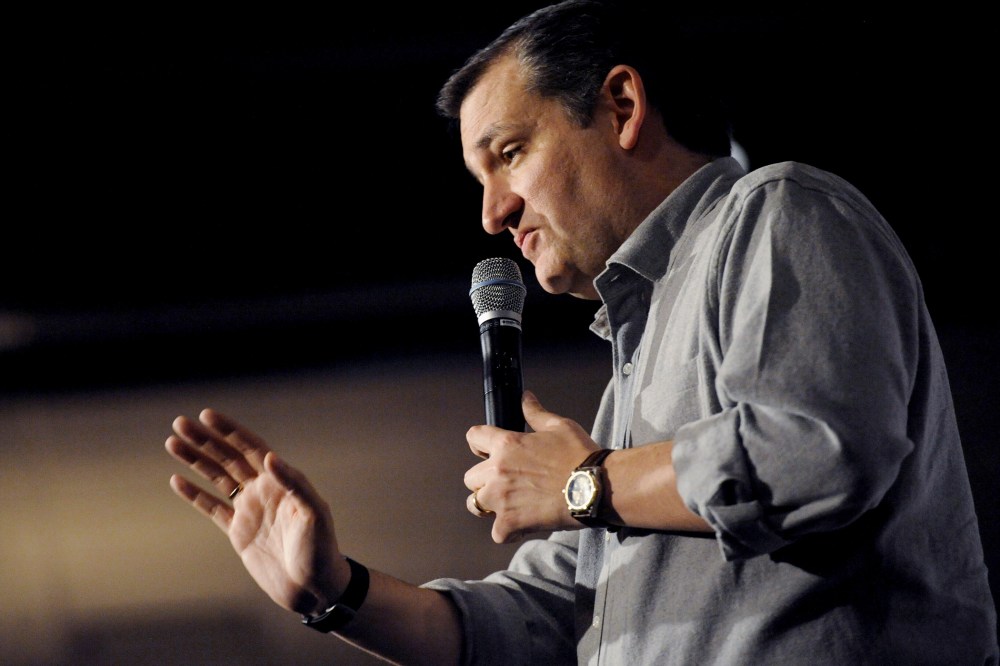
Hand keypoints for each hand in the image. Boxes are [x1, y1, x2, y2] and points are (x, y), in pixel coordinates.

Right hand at [165, 409, 348, 615]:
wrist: (313, 587)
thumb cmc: (321, 549)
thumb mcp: (314, 513)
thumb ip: (294, 483)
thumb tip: (271, 457)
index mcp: (282, 481)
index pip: (251, 448)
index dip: (229, 431)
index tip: (206, 415)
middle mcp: (264, 490)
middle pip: (228, 458)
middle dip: (205, 440)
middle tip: (179, 423)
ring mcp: (250, 510)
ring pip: (217, 479)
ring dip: (195, 460)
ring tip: (172, 442)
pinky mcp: (239, 532)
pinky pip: (212, 508)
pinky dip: (195, 495)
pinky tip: (177, 480)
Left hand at [464, 391, 597, 542]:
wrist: (596, 486)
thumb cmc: (580, 455)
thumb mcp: (558, 426)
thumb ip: (536, 413)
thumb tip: (525, 397)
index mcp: (506, 445)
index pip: (474, 437)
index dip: (479, 444)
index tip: (487, 452)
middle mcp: (497, 471)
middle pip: (470, 477)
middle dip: (484, 479)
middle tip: (506, 482)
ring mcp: (501, 499)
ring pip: (475, 504)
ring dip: (488, 505)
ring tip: (507, 505)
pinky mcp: (511, 523)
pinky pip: (497, 532)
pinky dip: (508, 531)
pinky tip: (523, 525)